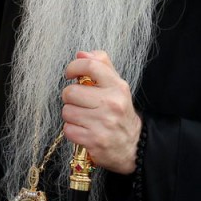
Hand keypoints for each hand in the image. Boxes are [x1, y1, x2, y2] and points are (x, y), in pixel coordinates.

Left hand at [61, 51, 141, 174]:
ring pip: (67, 111)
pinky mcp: (94, 140)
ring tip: (84, 118)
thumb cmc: (119, 112)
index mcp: (118, 87)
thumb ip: (101, 66)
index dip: (73, 67)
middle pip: (70, 92)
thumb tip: (81, 54)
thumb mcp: (116, 86)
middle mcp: (112, 104)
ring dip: (71, 115)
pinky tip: (84, 130)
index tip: (70, 74)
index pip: (90, 66)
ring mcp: (103, 123)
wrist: (133, 146)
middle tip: (80, 103)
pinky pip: (68, 130)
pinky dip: (72, 131)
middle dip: (70, 98)